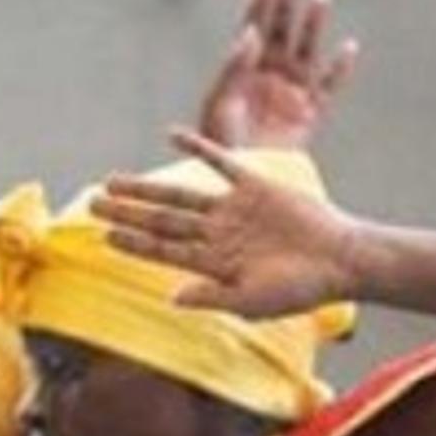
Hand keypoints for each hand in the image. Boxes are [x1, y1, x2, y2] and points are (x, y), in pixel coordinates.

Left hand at [95, 130, 365, 320]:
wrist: (343, 260)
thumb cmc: (303, 289)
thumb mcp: (254, 302)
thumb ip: (213, 297)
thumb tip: (171, 298)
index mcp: (215, 264)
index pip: (164, 251)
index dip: (133, 242)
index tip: (103, 235)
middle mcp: (219, 235)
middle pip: (162, 221)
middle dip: (127, 213)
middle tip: (91, 202)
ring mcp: (235, 209)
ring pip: (180, 194)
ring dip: (146, 187)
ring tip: (112, 181)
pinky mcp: (256, 185)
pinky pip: (221, 161)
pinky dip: (198, 146)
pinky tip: (172, 134)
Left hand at [192, 0, 358, 152]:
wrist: (241, 179)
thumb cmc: (220, 143)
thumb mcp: (220, 103)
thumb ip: (234, 68)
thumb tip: (251, 32)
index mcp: (243, 72)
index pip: (253, 30)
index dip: (261, 7)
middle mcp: (269, 78)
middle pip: (281, 35)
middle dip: (286, 9)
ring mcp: (291, 94)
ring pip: (306, 52)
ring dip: (313, 26)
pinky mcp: (310, 116)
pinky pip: (329, 88)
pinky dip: (340, 69)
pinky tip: (349, 47)